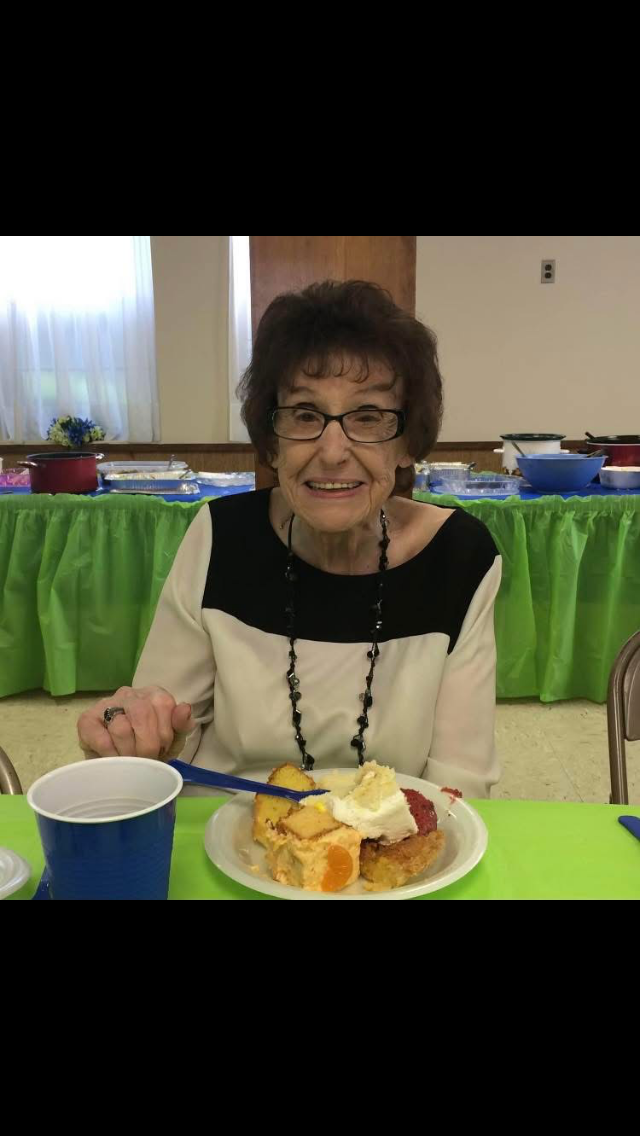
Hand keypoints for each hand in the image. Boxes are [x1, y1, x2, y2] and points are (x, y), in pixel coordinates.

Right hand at [77, 686, 195, 758]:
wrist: (120, 764)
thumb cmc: (150, 747)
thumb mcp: (173, 739)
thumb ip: (182, 725)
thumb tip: (184, 708)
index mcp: (154, 695)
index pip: (164, 704)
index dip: (165, 734)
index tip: (163, 750)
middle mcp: (130, 694)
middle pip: (142, 714)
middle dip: (148, 745)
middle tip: (146, 760)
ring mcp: (106, 705)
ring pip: (121, 727)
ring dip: (129, 752)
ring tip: (131, 760)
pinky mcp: (87, 720)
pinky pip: (101, 738)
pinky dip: (111, 755)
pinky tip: (115, 759)